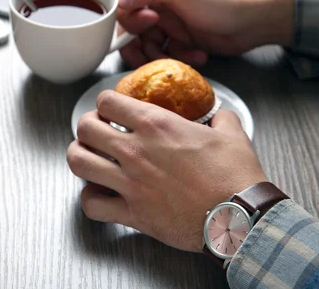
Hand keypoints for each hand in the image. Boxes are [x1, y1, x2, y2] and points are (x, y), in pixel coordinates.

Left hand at [67, 91, 266, 251]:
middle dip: (87, 127)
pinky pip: (92, 205)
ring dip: (79, 157)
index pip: (107, 101)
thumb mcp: (232, 134)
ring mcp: (130, 183)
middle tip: (95, 131)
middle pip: (85, 128)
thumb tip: (218, 116)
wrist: (240, 217)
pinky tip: (98, 194)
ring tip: (88, 157)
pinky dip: (90, 199)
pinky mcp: (132, 213)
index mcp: (156, 125)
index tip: (111, 110)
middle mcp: (135, 151)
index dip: (105, 103)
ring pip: (79, 162)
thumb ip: (220, 118)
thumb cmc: (235, 176)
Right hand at [117, 0, 293, 68]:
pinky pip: (170, 55)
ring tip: (184, 56)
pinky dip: (181, 58)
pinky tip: (199, 55)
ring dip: (162, 56)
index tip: (150, 24)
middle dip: (141, 46)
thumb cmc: (222, 0)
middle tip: (153, 54)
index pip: (126, 8)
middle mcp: (162, 7)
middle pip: (134, 33)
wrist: (256, 19)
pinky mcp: (186, 42)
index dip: (131, 21)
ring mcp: (174, 26)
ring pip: (150, 48)